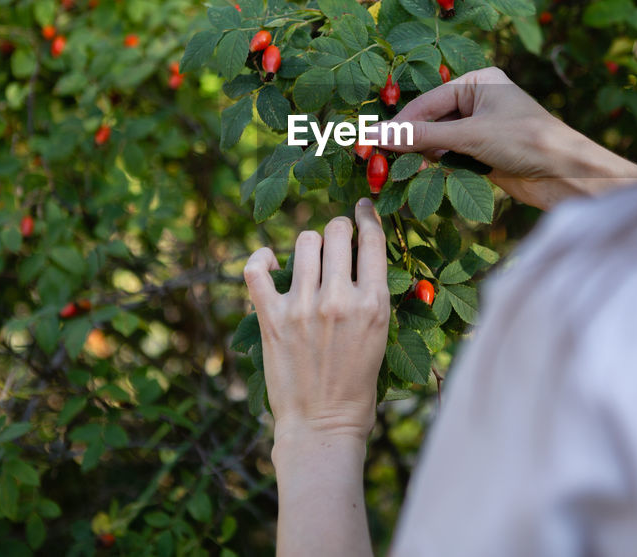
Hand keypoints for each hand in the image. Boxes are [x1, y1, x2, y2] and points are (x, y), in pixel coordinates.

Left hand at [243, 199, 390, 445]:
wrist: (323, 427)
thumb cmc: (358, 387)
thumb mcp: (381, 337)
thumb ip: (371, 296)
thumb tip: (361, 259)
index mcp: (373, 304)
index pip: (371, 240)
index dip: (366, 217)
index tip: (362, 210)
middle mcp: (338, 300)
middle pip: (335, 232)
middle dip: (337, 230)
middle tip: (336, 241)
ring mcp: (302, 308)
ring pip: (303, 242)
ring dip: (308, 245)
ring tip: (309, 258)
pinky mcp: (271, 320)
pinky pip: (255, 270)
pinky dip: (259, 259)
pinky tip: (266, 260)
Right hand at [380, 67, 636, 208]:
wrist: (570, 175)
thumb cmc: (527, 141)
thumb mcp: (471, 136)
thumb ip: (423, 137)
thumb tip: (377, 136)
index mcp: (479, 81)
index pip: (428, 101)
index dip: (400, 123)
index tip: (370, 141)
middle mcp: (479, 101)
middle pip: (431, 120)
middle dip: (407, 140)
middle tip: (374, 160)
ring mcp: (483, 129)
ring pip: (440, 141)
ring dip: (420, 157)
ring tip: (392, 172)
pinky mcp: (486, 155)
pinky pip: (452, 159)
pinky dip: (436, 168)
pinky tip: (418, 178)